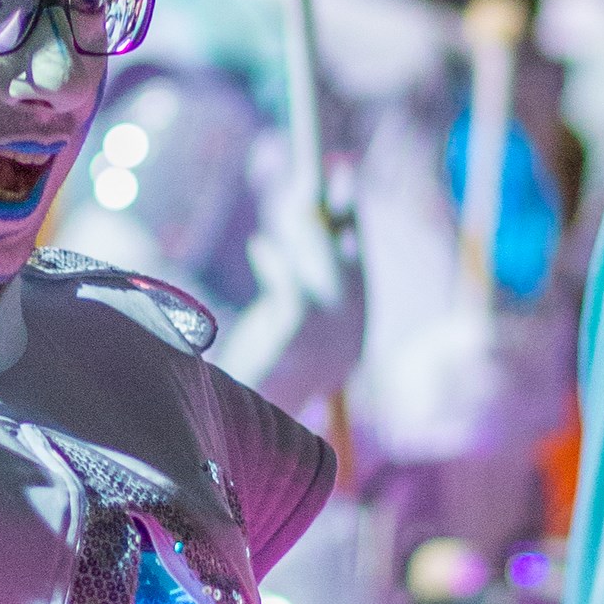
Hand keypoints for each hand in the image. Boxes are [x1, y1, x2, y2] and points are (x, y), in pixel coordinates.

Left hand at [217, 179, 363, 410]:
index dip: (351, 224)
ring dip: (304, 235)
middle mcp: (350, 337)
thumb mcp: (291, 327)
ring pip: (321, 271)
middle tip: (321, 178)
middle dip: (337, 215)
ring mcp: (327, 338)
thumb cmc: (262, 375)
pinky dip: (275, 262)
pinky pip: (290, 286)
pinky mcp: (297, 335)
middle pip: (348, 262)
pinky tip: (260, 247)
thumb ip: (302, 283)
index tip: (344, 184)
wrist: (245, 425)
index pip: (359, 267)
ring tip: (286, 211)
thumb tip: (305, 221)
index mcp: (352, 335)